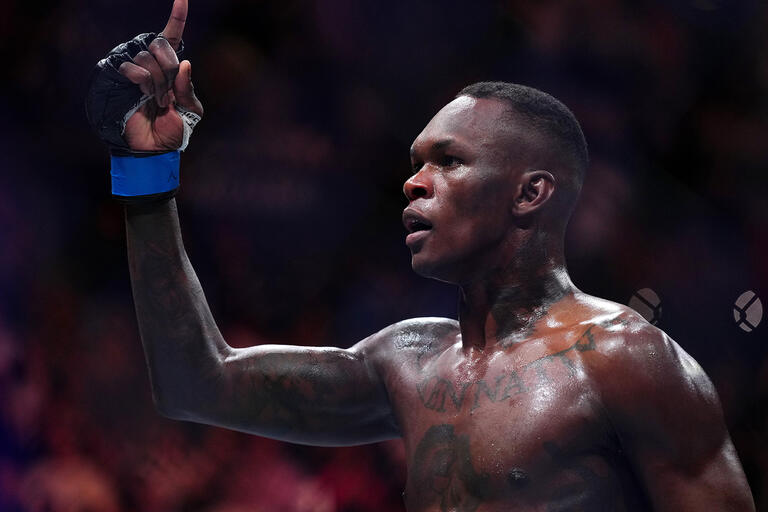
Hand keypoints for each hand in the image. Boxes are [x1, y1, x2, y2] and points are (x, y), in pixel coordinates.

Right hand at [118, 0, 203, 151]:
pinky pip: (133, 66)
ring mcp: (135, 68)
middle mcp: (152, 63)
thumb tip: (185, 62)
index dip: (177, 16)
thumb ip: (189, 87)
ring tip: (158, 100)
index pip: (173, 37)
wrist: (153, 148)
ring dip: (158, 82)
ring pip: (148, 56)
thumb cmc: (173, 130)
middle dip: (170, 70)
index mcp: (171, 68)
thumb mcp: (191, 110)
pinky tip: (145, 95)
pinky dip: (144, 82)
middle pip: (162, 45)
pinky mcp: (119, 76)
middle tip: (170, 93)